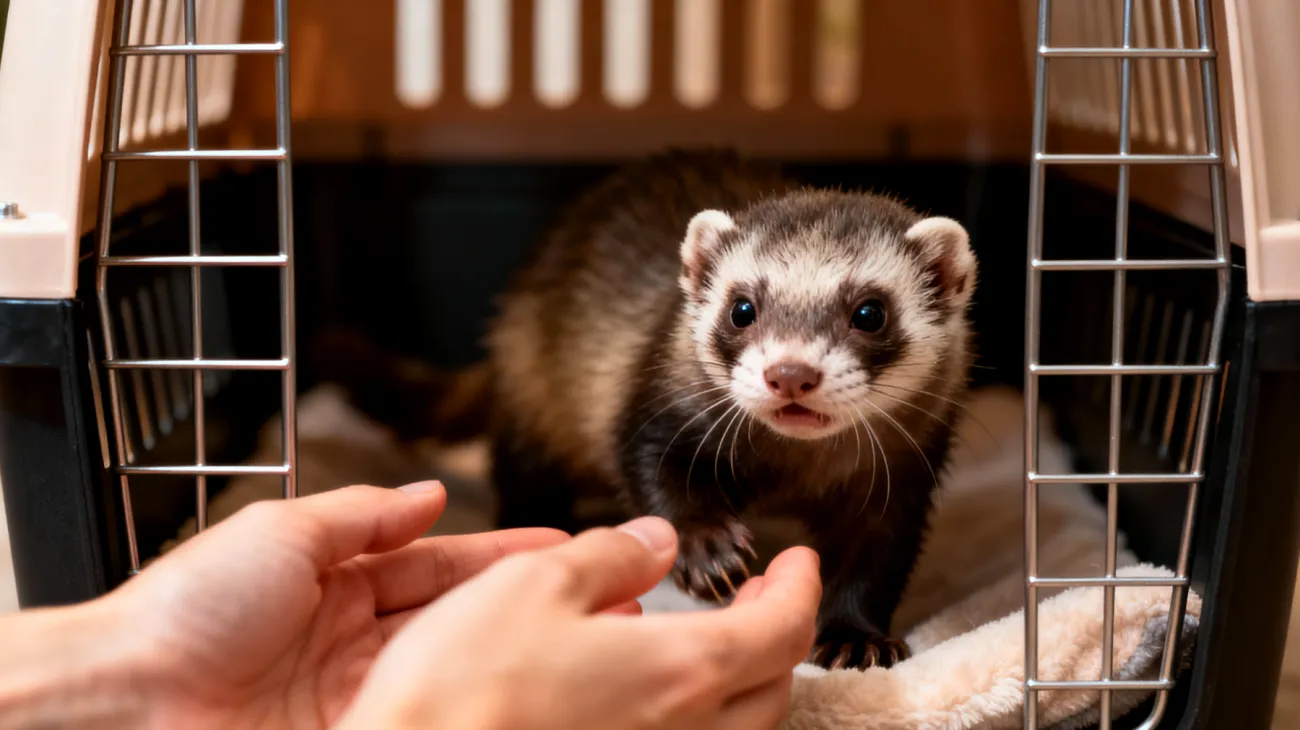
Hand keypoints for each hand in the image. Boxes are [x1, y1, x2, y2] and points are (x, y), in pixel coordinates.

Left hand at [110, 482, 568, 728]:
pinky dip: (474, 692)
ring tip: (580, 631)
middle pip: (455, 615)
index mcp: (334, 584)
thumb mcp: (283, 531)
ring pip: (453, 662)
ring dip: (513, 646)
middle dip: (523, 600)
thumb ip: (363, 513)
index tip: (556, 546)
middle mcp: (353, 641)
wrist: (131, 702)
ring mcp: (361, 694)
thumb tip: (427, 493)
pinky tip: (516, 679)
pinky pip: (428, 707)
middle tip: (593, 589)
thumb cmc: (186, 610)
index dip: (498, 553)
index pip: (437, 564)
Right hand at [337, 516, 821, 729]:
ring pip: (737, 728)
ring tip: (709, 638)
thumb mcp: (532, 585)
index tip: (800, 559)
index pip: (783, 628)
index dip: (801, 586)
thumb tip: (655, 540)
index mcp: (681, 671)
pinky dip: (694, 715)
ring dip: (741, 678)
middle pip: (772, 685)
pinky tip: (649, 691)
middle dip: (777, 632)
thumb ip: (609, 557)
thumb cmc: (464, 691)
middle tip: (761, 594)